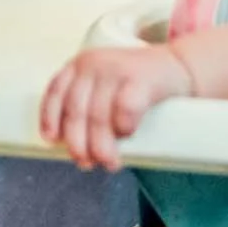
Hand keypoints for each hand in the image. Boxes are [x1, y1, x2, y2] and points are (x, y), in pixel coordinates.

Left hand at [40, 44, 195, 170]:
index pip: (56, 91)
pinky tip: (127, 135)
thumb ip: (89, 105)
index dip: (49, 118)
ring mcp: (116, 69)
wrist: (177, 65)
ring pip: (98, 115)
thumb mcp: (105, 85)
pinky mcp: (140, 79)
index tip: (52, 140)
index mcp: (80, 65)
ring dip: (101, 145)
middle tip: (85, 163)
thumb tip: (76, 147)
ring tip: (108, 162)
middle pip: (76, 110)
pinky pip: (124, 110)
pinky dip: (123, 128)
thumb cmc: (137, 83)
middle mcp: (93, 64)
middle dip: (78, 142)